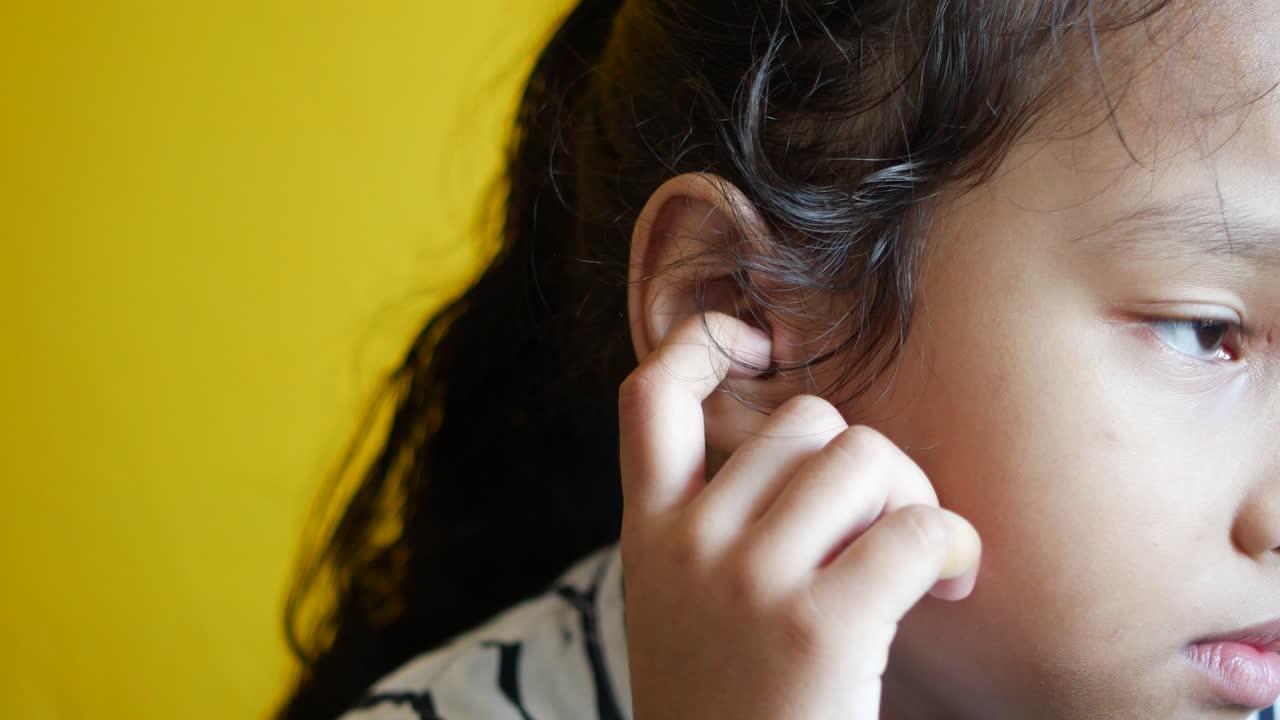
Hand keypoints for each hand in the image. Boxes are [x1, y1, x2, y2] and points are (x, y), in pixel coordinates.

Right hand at [617, 312, 980, 719]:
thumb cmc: (724, 708)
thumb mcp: (679, 607)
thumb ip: (709, 527)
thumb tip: (813, 449)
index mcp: (649, 533)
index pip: (649, 396)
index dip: (702, 345)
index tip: (753, 343)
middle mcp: (690, 543)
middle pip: (804, 422)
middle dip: (865, 460)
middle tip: (884, 525)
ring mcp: (749, 581)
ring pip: (864, 456)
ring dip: (913, 495)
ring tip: (922, 560)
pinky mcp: (820, 627)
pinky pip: (916, 527)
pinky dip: (955, 546)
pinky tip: (955, 586)